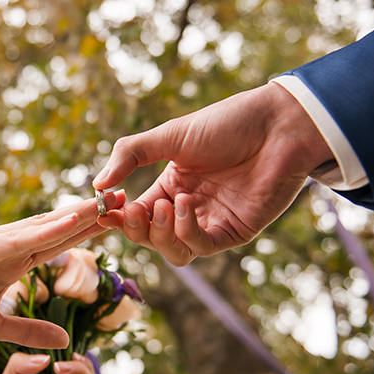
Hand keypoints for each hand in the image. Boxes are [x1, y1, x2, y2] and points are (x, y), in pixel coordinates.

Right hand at [0, 191, 125, 347]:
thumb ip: (28, 329)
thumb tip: (66, 340)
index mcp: (11, 261)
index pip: (58, 243)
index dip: (88, 232)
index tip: (120, 222)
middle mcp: (5, 246)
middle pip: (57, 227)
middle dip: (91, 215)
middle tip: (125, 197)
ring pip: (40, 227)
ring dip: (73, 215)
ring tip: (105, 202)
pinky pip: (13, 241)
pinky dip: (40, 232)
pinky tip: (65, 224)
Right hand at [92, 82, 333, 265]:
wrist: (277, 125)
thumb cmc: (227, 123)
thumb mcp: (169, 135)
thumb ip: (130, 155)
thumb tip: (96, 184)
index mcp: (171, 188)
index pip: (136, 215)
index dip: (118, 218)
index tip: (102, 210)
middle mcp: (189, 209)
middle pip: (151, 238)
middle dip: (137, 229)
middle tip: (132, 209)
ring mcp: (211, 223)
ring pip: (173, 251)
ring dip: (162, 234)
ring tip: (167, 206)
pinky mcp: (234, 232)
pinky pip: (201, 246)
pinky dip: (187, 231)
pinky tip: (185, 205)